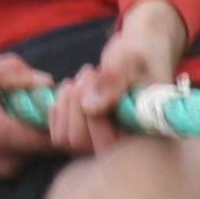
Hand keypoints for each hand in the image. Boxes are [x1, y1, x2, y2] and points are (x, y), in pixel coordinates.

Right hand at [0, 53, 60, 181]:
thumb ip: (13, 73)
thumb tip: (48, 82)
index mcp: (3, 135)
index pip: (59, 139)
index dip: (68, 120)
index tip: (60, 101)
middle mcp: (7, 162)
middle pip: (52, 147)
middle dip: (55, 125)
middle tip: (45, 104)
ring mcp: (3, 174)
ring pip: (38, 154)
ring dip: (37, 134)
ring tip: (22, 114)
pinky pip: (24, 160)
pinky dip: (23, 144)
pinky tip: (9, 127)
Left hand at [48, 0, 186, 152]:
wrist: (137, 52)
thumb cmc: (139, 56)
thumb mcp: (129, 62)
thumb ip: (114, 82)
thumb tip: (89, 108)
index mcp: (142, 133)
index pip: (107, 142)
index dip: (93, 113)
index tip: (97, 78)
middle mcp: (122, 146)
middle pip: (79, 142)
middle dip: (75, 104)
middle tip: (89, 73)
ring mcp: (102, 142)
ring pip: (65, 139)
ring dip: (65, 105)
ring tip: (80, 80)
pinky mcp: (85, 135)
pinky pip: (58, 134)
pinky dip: (57, 108)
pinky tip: (71, 88)